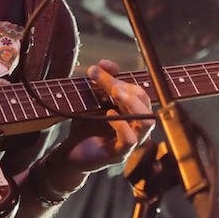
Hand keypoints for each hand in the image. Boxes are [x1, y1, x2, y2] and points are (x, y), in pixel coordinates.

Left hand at [48, 59, 154, 189]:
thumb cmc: (86, 124)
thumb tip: (107, 63)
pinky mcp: (119, 154)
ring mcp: (131, 141)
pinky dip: (121, 125)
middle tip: (110, 83)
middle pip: (144, 102)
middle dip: (127, 88)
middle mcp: (136, 125)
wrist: (72, 150)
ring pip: (147, 121)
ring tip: (116, 92)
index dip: (118, 78)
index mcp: (132, 110)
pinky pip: (130, 140)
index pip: (135, 90)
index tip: (97, 69)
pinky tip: (109, 115)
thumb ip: (101, 81)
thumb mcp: (91, 99)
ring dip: (133, 103)